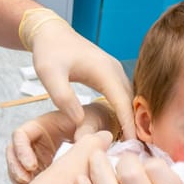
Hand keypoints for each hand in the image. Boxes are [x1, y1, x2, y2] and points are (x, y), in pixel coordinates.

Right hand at [6, 102, 119, 183]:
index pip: (21, 134)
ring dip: (19, 178)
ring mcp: (38, 152)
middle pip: (14, 152)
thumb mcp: (91, 122)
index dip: (22, 150)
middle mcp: (37, 138)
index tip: (32, 166)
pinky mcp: (42, 166)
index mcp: (44, 125)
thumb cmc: (92, 120)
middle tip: (26, 182)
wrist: (98, 127)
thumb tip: (82, 141)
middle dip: (16, 168)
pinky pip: (28, 176)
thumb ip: (86, 130)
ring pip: (18, 166)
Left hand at [19, 8, 134, 138]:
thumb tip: (80, 121)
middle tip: (135, 150)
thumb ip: (64, 97)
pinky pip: (122, 95)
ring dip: (131, 118)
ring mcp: (114, 71)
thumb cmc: (49, 52)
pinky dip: (124, 110)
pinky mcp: (109, 73)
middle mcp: (114, 70)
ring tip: (130, 142)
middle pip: (131, 101)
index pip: (122, 103)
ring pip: (129, 98)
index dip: (129, 124)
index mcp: (104, 71)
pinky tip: (120, 125)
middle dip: (134, 124)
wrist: (50, 32)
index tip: (133, 144)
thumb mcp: (49, 75)